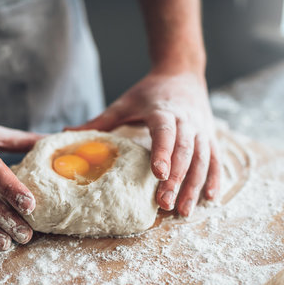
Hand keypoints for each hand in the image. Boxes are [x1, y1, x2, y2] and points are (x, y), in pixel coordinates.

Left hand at [68, 71, 219, 215]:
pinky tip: (210, 198)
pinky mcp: (211, 137)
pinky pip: (215, 160)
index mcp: (163, 111)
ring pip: (202, 160)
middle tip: (164, 204)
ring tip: (184, 211)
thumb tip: (68, 132)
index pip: (165, 132)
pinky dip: (214, 179)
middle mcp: (187, 121)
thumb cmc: (151, 91)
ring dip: (194, 186)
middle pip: (184, 152)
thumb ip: (101, 120)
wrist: (182, 73)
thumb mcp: (126, 102)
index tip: (158, 174)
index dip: (163, 153)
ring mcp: (202, 130)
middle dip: (176, 180)